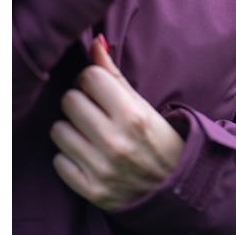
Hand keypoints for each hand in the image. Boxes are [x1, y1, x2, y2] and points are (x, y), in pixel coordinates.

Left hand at [50, 37, 183, 210]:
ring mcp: (102, 169)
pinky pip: (59, 161)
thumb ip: (115, 74)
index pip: (89, 78)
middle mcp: (116, 142)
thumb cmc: (160, 140)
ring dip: (72, 129)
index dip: (92, 80)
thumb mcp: (144, 105)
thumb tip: (95, 43)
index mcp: (132, 115)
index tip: (100, 90)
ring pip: (58, 130)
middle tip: (95, 111)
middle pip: (69, 101)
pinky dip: (70, 157)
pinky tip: (89, 155)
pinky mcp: (92, 191)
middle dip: (80, 101)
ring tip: (91, 133)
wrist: (177, 190)